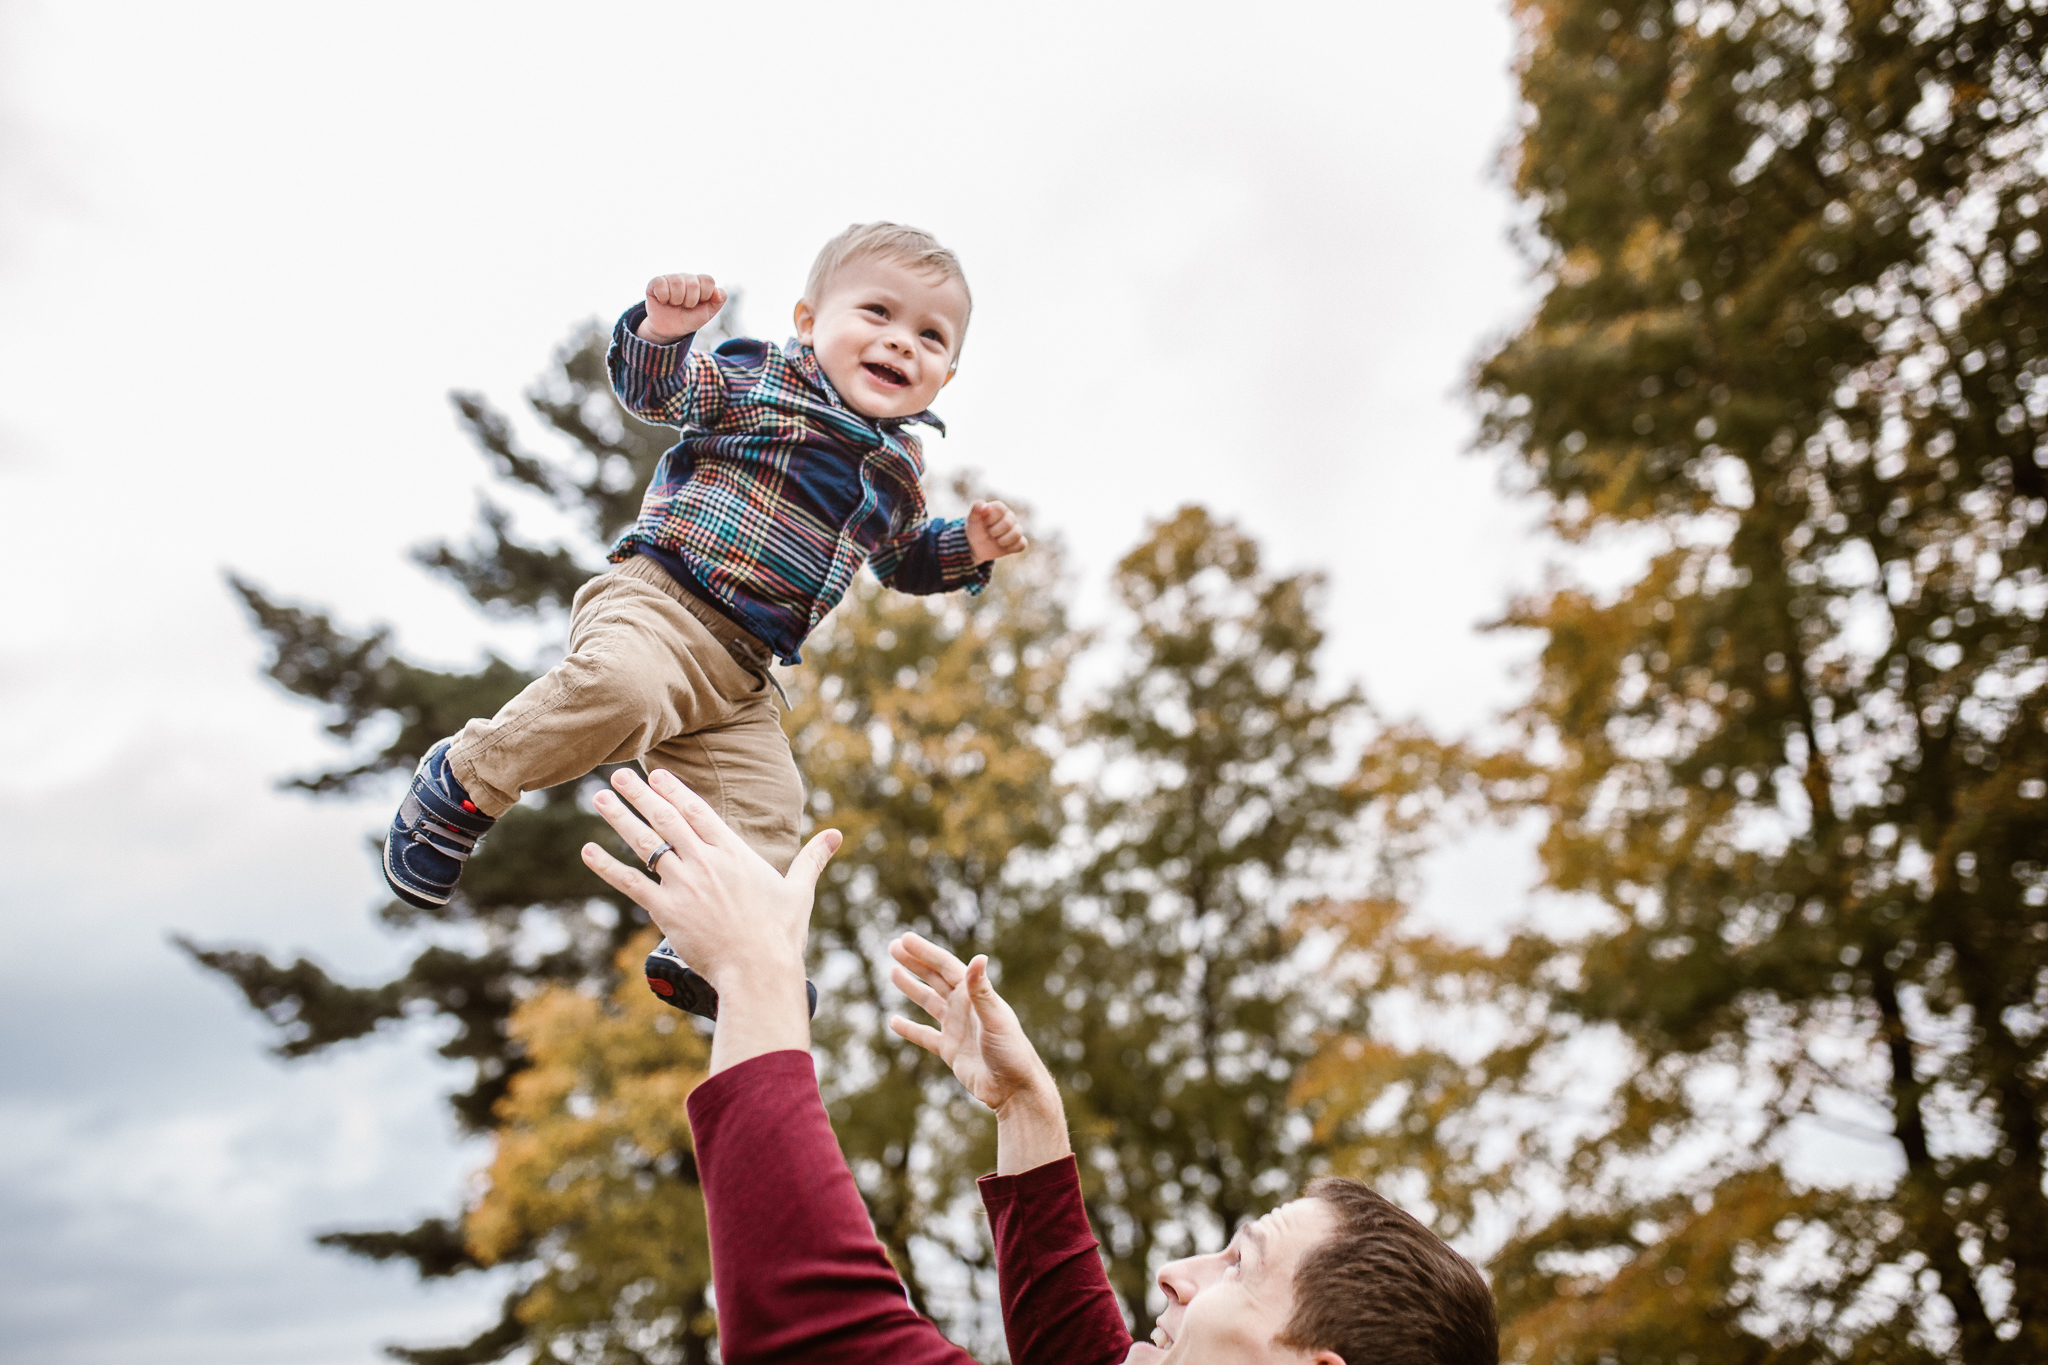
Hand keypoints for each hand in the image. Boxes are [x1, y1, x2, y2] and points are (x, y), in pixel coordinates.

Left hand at [582, 768, 839, 1071]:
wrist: (758, 969)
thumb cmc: (781, 934)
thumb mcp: (799, 891)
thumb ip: (812, 858)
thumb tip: (836, 835)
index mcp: (734, 853)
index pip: (698, 811)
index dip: (675, 790)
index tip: (656, 775)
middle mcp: (705, 861)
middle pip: (666, 818)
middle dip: (640, 793)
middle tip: (619, 773)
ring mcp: (683, 884)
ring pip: (645, 843)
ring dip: (620, 817)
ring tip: (600, 796)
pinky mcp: (666, 910)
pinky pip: (630, 883)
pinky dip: (606, 866)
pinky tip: (588, 851)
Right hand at [639, 272, 727, 343]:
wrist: (671, 330)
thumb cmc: (690, 318)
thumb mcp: (708, 312)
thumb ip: (719, 300)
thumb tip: (717, 291)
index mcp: (699, 282)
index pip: (707, 280)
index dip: (705, 295)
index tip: (699, 304)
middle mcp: (685, 277)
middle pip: (692, 283)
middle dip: (690, 301)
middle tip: (685, 306)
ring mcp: (670, 278)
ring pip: (677, 282)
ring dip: (677, 300)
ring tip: (674, 304)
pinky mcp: (655, 282)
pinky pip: (661, 283)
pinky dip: (663, 297)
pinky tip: (663, 301)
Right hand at [889, 933, 1053, 1116]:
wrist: (1014, 1089)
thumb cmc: (1011, 1051)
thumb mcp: (995, 1018)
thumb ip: (982, 990)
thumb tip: (979, 957)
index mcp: (974, 996)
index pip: (945, 967)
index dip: (925, 952)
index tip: (904, 939)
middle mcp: (964, 1008)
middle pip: (935, 979)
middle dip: (915, 962)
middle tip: (893, 946)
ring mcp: (956, 1028)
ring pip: (929, 1002)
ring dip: (911, 987)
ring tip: (893, 972)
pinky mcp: (951, 1050)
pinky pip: (925, 1036)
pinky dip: (910, 1029)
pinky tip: (894, 1022)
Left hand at [965, 500, 1027, 563]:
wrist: (977, 546)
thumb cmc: (975, 530)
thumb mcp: (972, 520)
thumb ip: (975, 510)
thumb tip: (984, 506)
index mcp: (999, 508)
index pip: (999, 509)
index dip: (990, 519)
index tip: (984, 523)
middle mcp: (1010, 516)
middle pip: (1008, 523)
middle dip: (995, 531)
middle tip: (989, 533)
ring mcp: (1016, 529)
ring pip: (1017, 534)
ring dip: (1003, 541)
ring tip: (996, 541)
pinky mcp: (1019, 541)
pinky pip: (1022, 544)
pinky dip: (1011, 548)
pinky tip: (1003, 547)